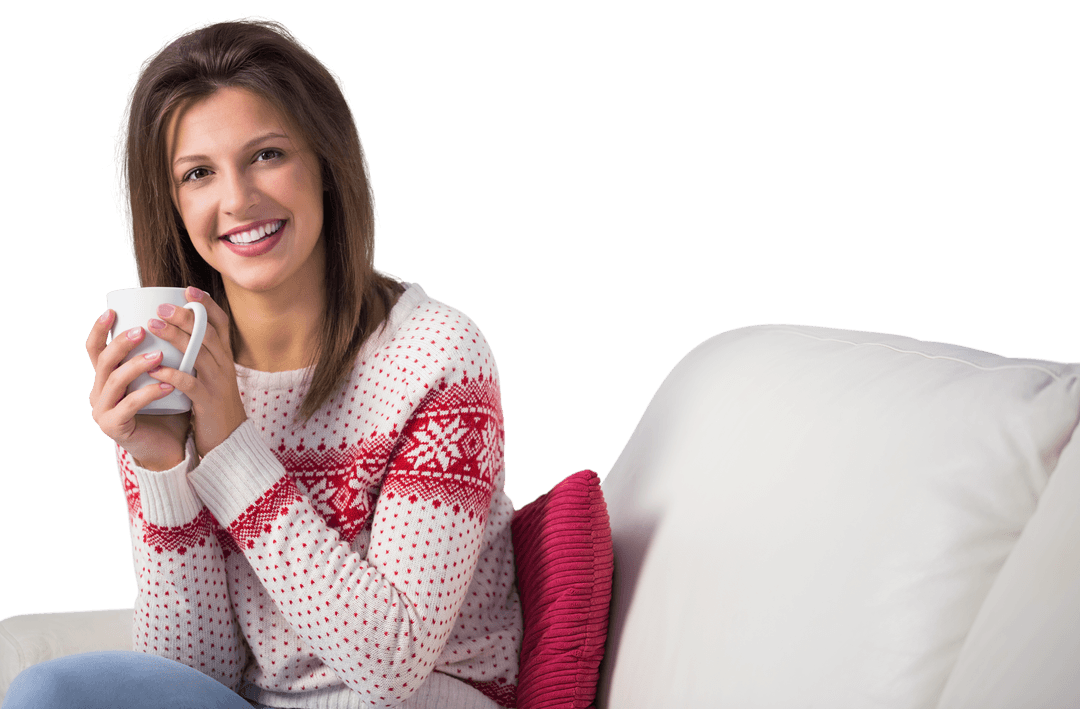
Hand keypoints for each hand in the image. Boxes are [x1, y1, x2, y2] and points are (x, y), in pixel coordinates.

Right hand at [87, 310, 190, 468]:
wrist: (170, 447)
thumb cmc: (168, 409)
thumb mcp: (160, 377)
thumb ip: (161, 355)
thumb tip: (178, 319)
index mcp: (106, 378)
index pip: (95, 349)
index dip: (100, 330)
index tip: (112, 311)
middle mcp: (99, 392)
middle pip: (103, 361)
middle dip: (121, 343)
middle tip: (142, 329)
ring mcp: (103, 410)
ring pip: (115, 381)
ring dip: (137, 365)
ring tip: (159, 355)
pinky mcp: (114, 427)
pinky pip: (130, 405)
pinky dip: (149, 392)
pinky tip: (168, 385)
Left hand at [145, 287, 247, 459]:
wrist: (230, 442)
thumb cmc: (213, 407)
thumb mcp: (211, 377)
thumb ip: (198, 357)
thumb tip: (174, 334)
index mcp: (225, 358)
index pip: (222, 324)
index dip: (207, 305)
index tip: (189, 290)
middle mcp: (225, 366)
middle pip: (208, 333)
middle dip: (185, 317)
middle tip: (161, 306)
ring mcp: (218, 383)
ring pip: (199, 353)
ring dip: (175, 337)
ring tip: (151, 326)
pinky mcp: (209, 402)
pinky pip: (190, 384)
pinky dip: (172, 374)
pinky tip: (154, 368)